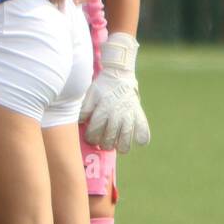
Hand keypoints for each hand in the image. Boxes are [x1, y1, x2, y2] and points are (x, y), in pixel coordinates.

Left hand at [79, 32, 149, 152]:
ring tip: (119, 147)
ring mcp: (129, 114)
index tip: (91, 139)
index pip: (95, 131)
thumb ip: (84, 110)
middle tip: (103, 143)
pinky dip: (143, 137)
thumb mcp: (89, 96)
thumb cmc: (101, 88)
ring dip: (122, 146)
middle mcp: (117, 114)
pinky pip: (144, 128)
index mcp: (103, 109)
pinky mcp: (139, 113)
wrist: (119, 76)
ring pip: (126, 137)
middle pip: (110, 137)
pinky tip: (139, 142)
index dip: (91, 138)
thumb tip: (79, 123)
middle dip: (104, 144)